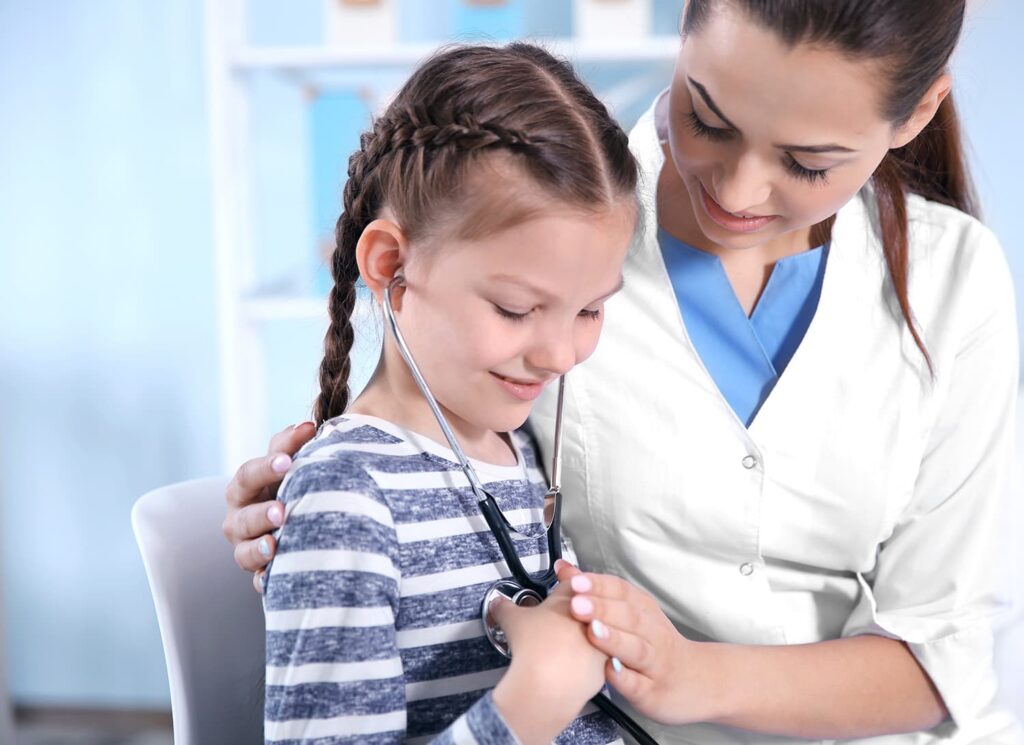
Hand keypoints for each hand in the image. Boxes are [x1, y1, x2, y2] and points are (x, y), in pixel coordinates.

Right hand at [222, 421, 316, 590]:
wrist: (303, 517)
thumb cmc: (293, 483)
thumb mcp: (291, 462)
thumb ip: (293, 443)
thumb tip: (307, 426)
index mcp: (245, 488)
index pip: (248, 475)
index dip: (266, 467)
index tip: (289, 461)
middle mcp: (239, 520)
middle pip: (241, 518)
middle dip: (260, 514)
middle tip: (282, 510)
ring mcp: (248, 549)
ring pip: (245, 554)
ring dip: (259, 550)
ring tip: (275, 545)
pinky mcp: (262, 574)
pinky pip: (261, 583)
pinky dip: (267, 582)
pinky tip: (276, 579)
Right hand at [489, 577, 608, 743]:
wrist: (549, 682)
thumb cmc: (534, 646)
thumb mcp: (512, 620)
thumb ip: (504, 607)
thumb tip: (498, 603)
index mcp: (572, 599)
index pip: (572, 579)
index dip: (565, 574)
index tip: (561, 570)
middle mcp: (592, 617)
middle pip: (592, 604)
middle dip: (581, 603)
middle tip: (569, 605)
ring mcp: (601, 642)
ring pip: (600, 630)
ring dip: (588, 630)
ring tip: (572, 636)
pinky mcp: (604, 667)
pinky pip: (600, 657)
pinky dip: (588, 657)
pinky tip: (577, 661)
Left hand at [556, 562, 715, 724]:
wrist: (697, 680)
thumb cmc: (654, 643)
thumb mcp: (629, 611)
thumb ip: (595, 591)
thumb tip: (563, 569)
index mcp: (644, 610)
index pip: (622, 591)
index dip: (599, 586)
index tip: (576, 582)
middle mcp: (652, 633)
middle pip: (629, 617)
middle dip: (602, 609)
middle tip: (576, 604)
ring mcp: (655, 663)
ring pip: (636, 649)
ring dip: (613, 639)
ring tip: (591, 631)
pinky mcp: (653, 692)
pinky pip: (639, 685)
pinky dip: (624, 679)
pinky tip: (607, 671)